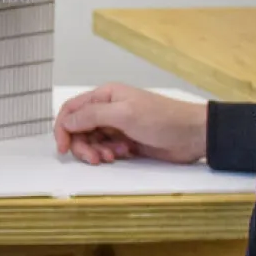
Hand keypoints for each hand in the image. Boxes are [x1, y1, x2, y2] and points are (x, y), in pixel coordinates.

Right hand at [54, 83, 208, 164]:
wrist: (192, 135)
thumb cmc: (162, 119)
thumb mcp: (124, 114)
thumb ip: (92, 116)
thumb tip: (66, 121)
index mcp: (105, 96)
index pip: (72, 109)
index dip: (63, 128)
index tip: (63, 148)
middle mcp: (108, 109)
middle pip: (79, 129)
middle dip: (83, 145)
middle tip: (95, 159)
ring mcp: (117, 126)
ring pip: (92, 141)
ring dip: (97, 151)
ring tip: (114, 156)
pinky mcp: (126, 142)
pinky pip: (106, 149)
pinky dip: (110, 154)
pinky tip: (124, 154)